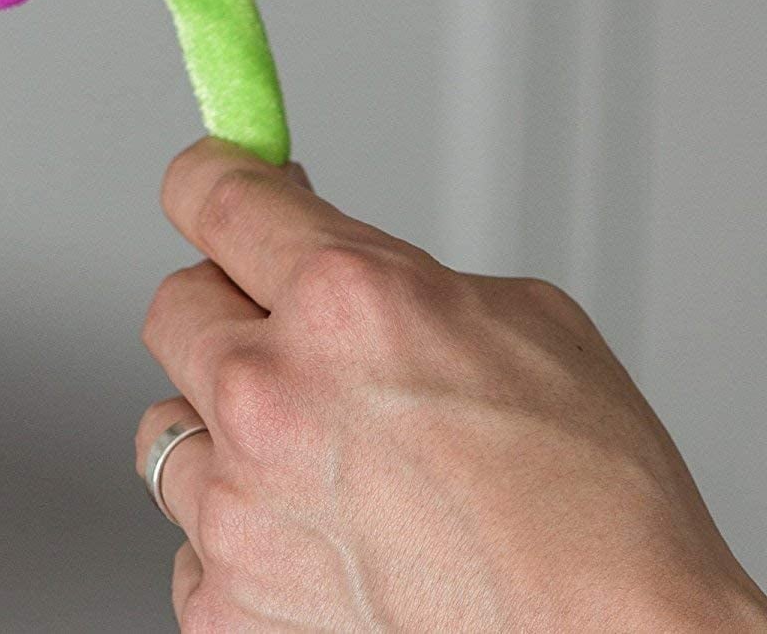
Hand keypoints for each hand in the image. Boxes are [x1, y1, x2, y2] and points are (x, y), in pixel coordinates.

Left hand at [137, 138, 766, 632]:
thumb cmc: (594, 496)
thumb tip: (338, 262)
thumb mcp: (521, 318)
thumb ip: (399, 277)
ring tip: (322, 460)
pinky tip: (326, 538)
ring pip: (172, 425)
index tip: (216, 180)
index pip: (214, 195)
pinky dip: (244, 530)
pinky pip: (193, 539)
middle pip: (175, 304)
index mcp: (347, 296)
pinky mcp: (227, 606)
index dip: (212, 176)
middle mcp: (271, 392)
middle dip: (227, 303)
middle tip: (287, 330)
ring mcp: (238, 507)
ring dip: (229, 425)